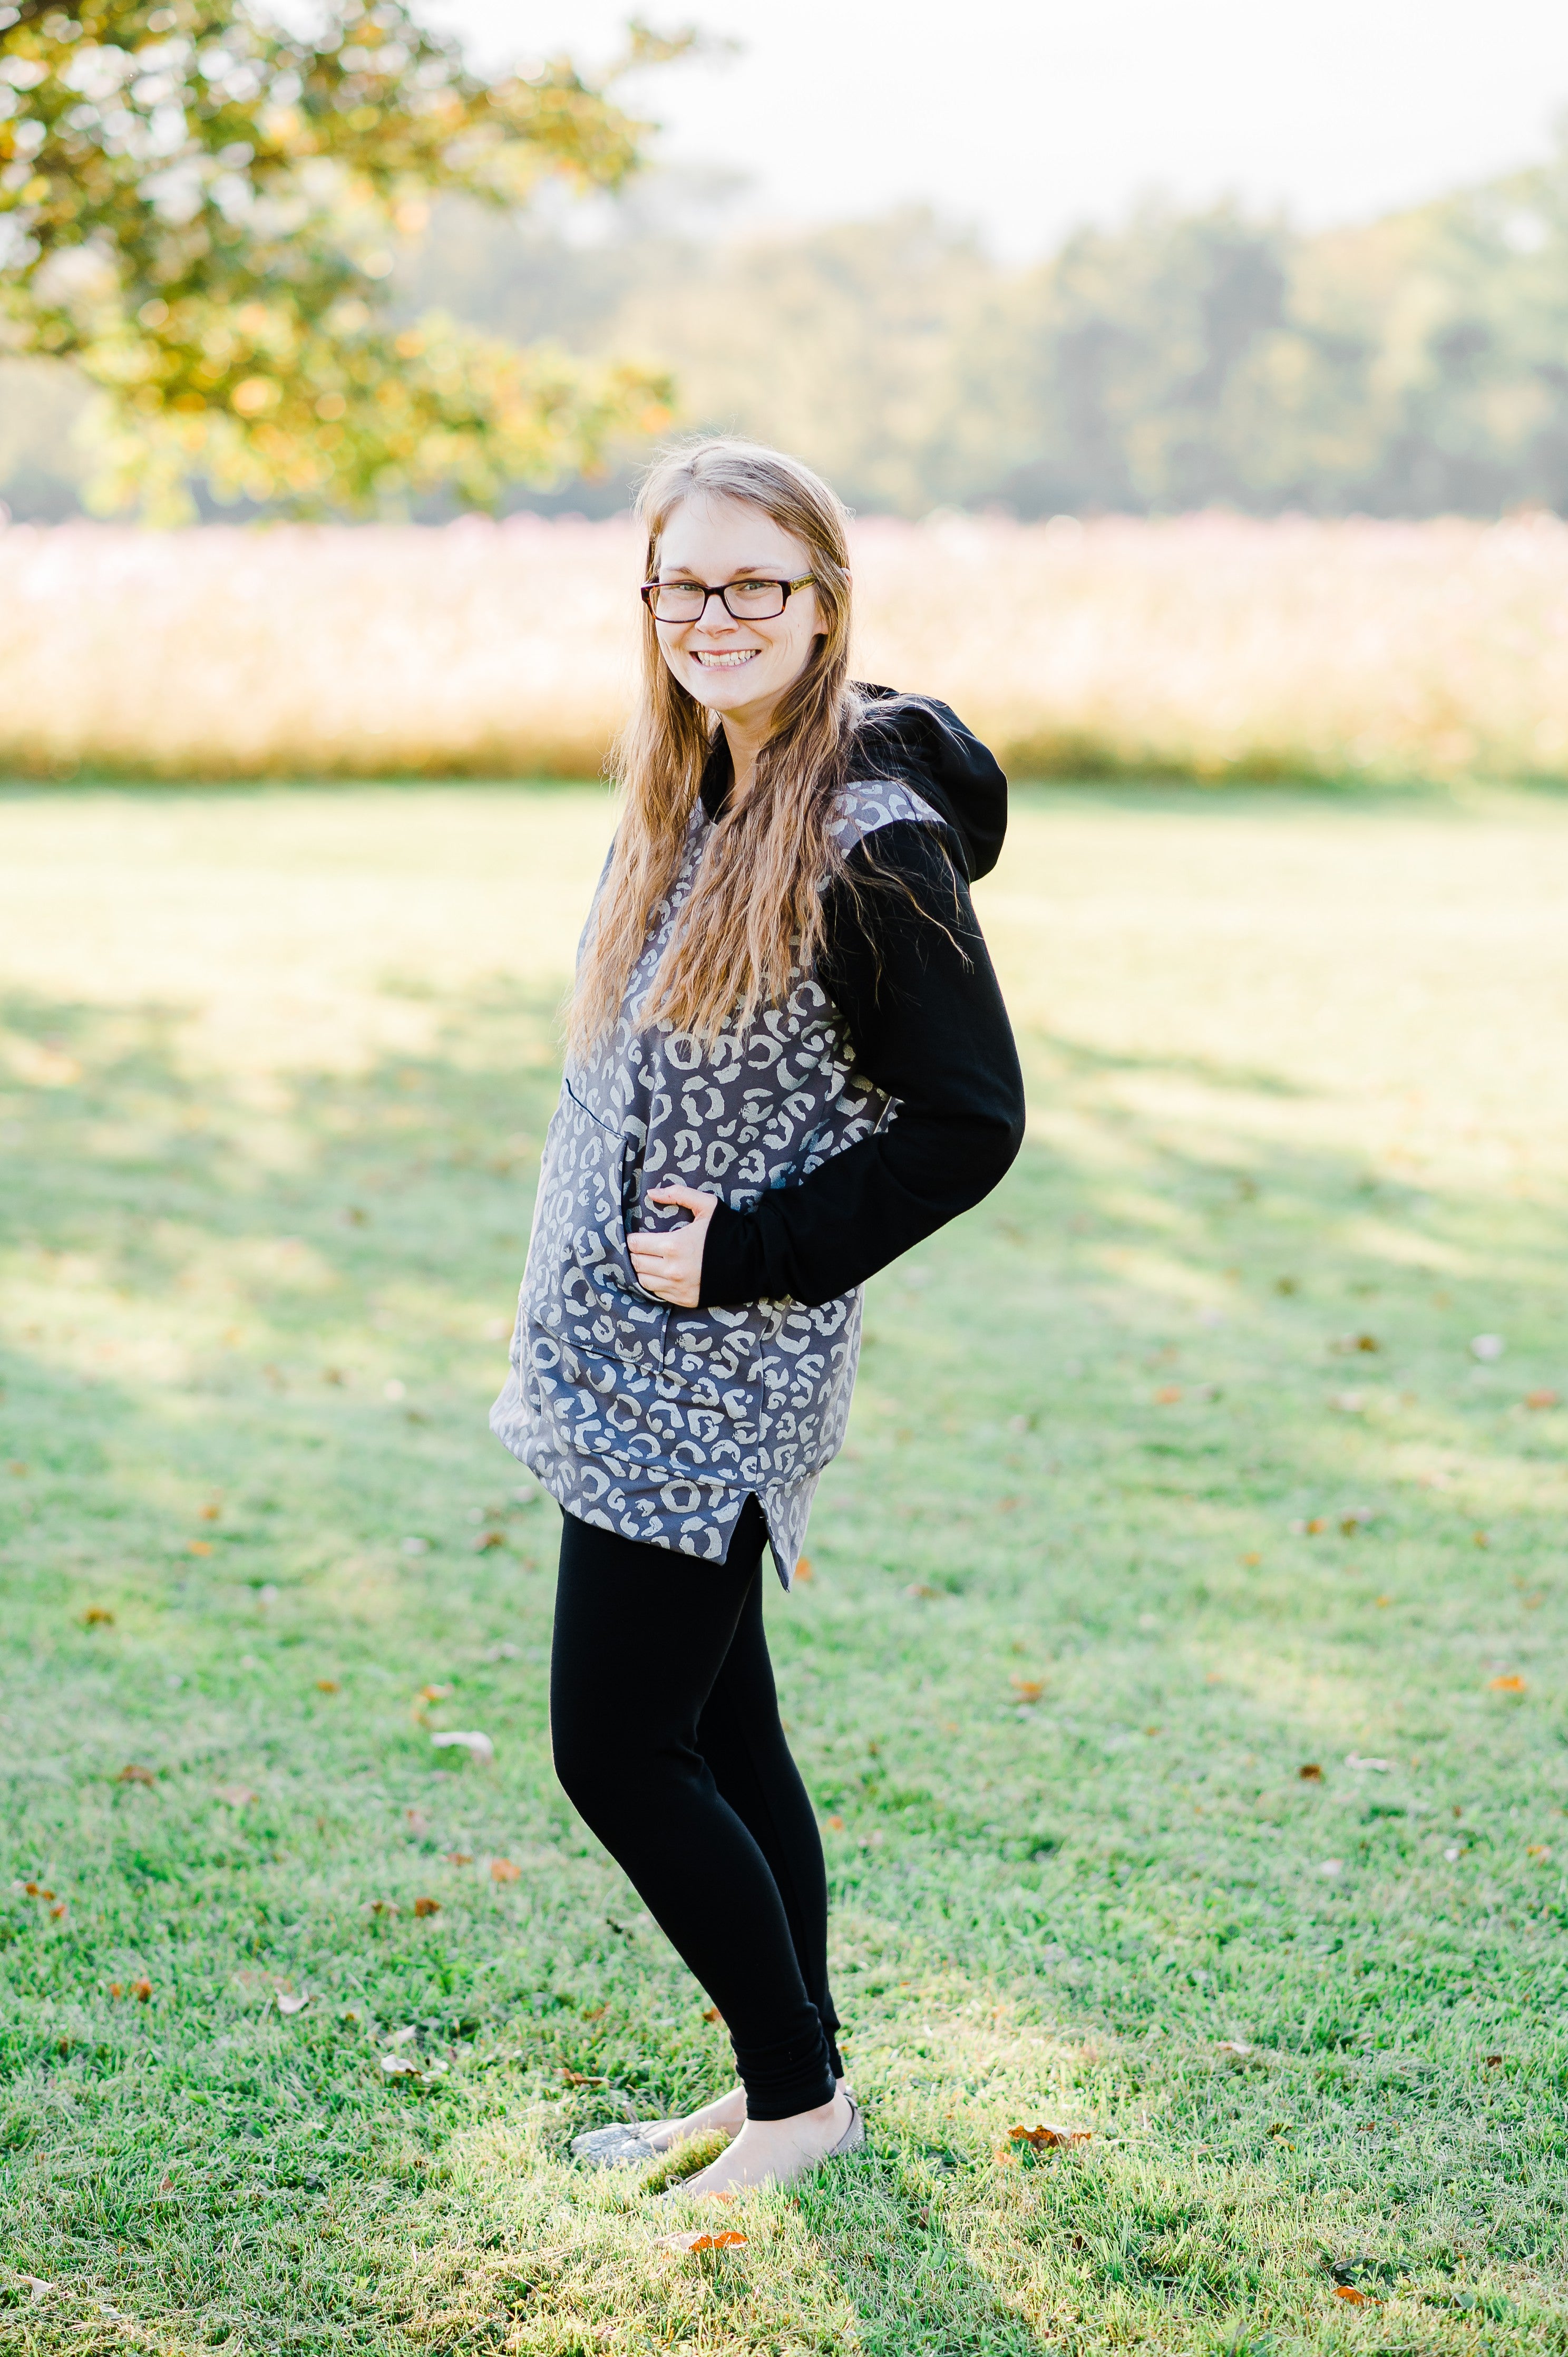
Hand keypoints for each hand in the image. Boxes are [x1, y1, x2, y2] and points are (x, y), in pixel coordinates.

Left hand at [627, 1184, 717, 1307]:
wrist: (753, 1261)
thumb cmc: (728, 1231)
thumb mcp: (707, 1205)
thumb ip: (678, 1194)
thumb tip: (652, 1193)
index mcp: (674, 1245)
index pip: (635, 1244)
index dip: (631, 1239)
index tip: (634, 1236)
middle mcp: (673, 1270)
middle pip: (636, 1263)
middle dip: (635, 1254)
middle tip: (640, 1247)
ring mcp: (678, 1288)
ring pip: (644, 1280)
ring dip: (642, 1270)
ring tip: (649, 1261)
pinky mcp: (685, 1300)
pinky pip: (658, 1293)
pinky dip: (656, 1284)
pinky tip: (662, 1274)